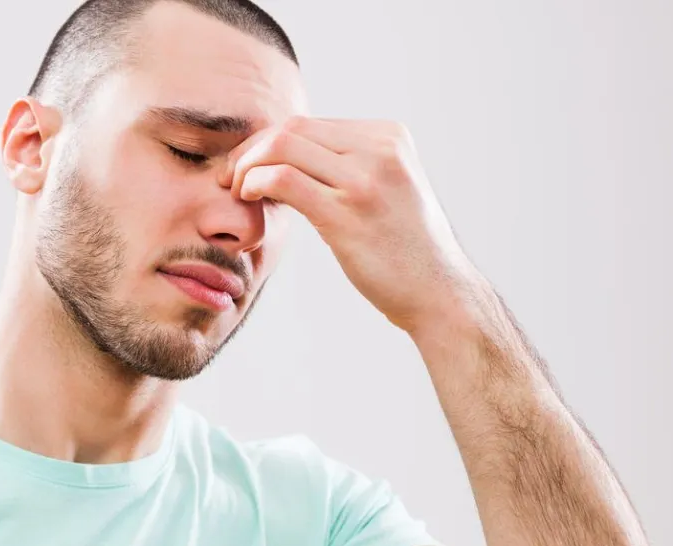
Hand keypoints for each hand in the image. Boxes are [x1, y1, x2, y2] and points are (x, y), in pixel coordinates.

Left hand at [222, 117, 488, 333]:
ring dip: (248, 165)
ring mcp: (365, 179)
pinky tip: (250, 200)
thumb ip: (354, 165)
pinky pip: (284, 180)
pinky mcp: (348, 213)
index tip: (249, 167)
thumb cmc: (408, 250)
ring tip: (238, 190)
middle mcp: (380, 150)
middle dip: (252, 149)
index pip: (310, 124)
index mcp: (390, 137)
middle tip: (231, 177)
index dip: (269, 142)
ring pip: (283, 147)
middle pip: (292, 129)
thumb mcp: (390, 189)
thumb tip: (296, 156)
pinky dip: (256, 183)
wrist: (441, 294)